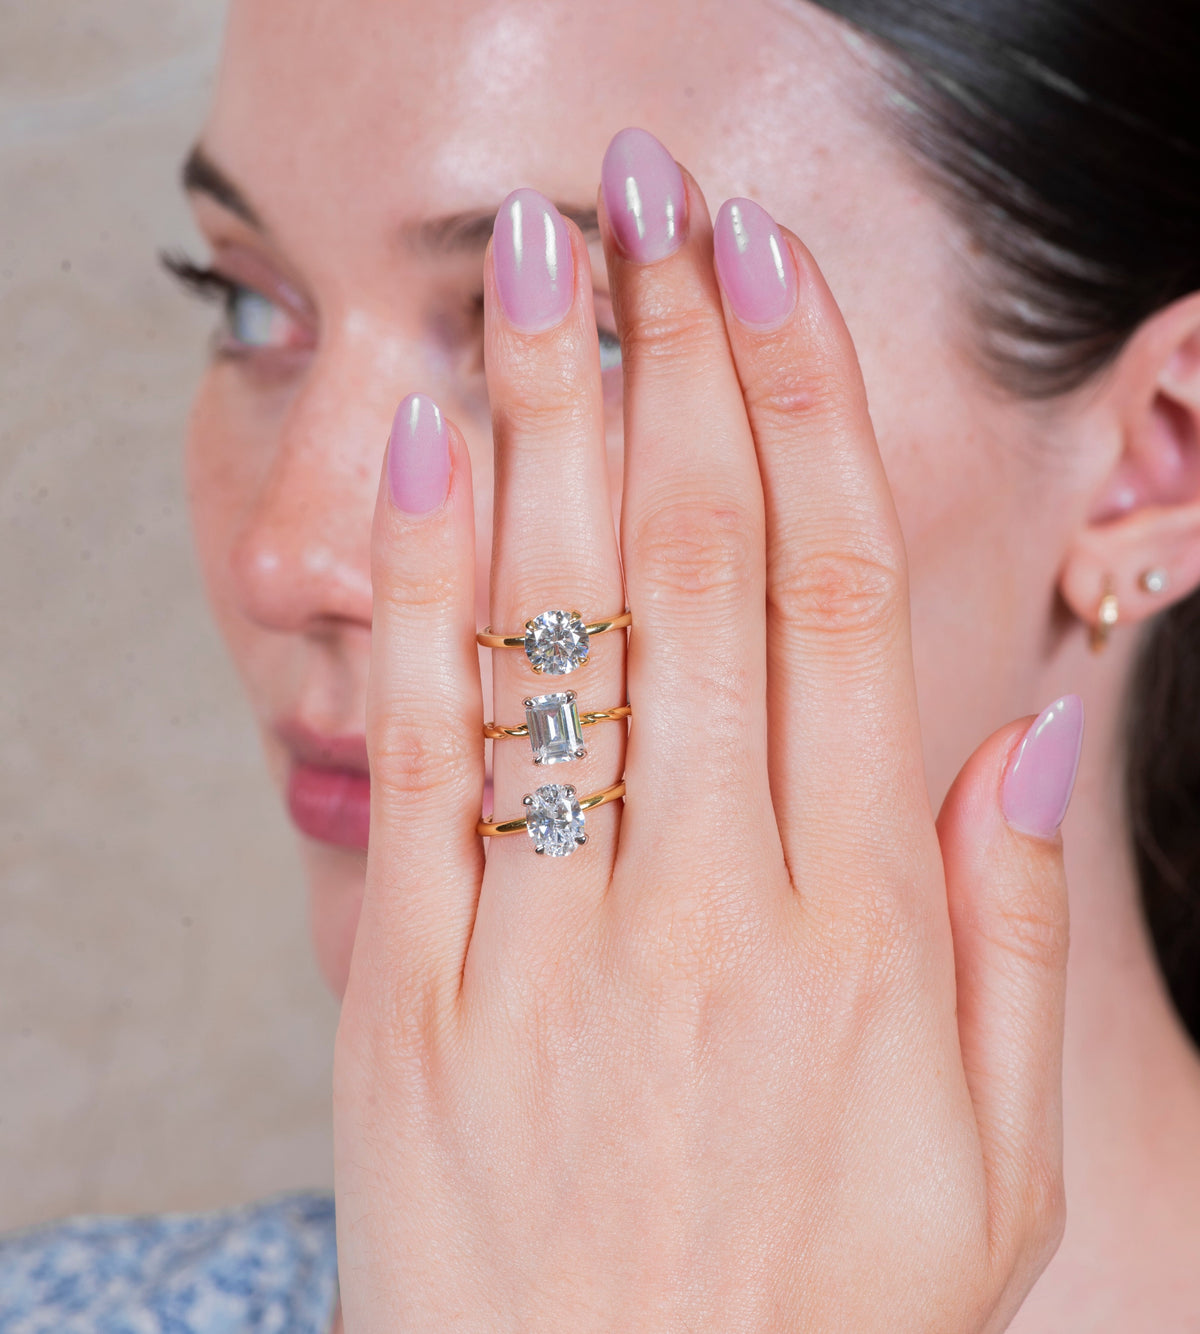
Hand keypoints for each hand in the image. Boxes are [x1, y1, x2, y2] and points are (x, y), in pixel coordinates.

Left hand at [332, 128, 1076, 1331]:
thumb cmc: (814, 1317)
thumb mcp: (991, 1164)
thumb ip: (1009, 933)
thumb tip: (1021, 726)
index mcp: (859, 933)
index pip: (831, 601)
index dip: (802, 413)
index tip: (765, 273)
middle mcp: (707, 907)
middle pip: (687, 570)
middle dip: (667, 362)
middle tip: (641, 203)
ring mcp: (551, 943)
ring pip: (557, 632)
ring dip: (546, 426)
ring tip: (536, 268)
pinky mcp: (420, 992)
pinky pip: (430, 762)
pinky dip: (427, 598)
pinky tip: (434, 457)